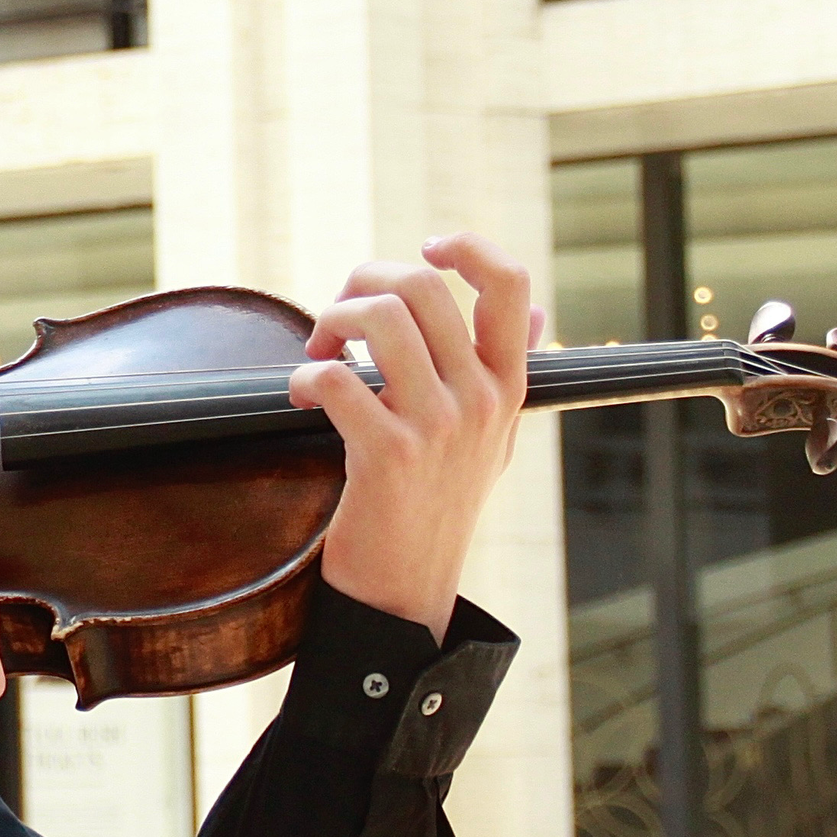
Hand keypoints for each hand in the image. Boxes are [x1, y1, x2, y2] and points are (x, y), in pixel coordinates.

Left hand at [285, 234, 538, 643]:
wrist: (405, 589)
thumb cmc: (437, 506)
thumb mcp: (491, 439)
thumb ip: (508, 372)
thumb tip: (535, 313)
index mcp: (506, 387)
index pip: (509, 286)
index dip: (467, 247)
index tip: (425, 247)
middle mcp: (480, 400)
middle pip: (425, 286)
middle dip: (363, 281)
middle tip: (338, 316)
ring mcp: (438, 427)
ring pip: (381, 318)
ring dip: (331, 320)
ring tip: (318, 351)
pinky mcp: (389, 455)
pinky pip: (338, 377)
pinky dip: (305, 375)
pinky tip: (300, 395)